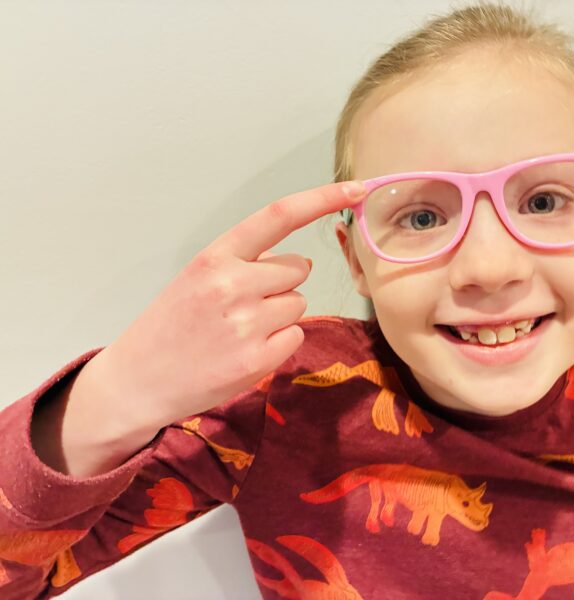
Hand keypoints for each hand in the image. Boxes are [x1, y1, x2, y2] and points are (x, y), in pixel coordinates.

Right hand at [91, 180, 365, 429]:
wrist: (136, 381)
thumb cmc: (170, 325)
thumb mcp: (196, 278)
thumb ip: (244, 263)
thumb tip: (300, 263)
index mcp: (215, 257)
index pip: (278, 216)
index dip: (322, 198)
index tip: (357, 188)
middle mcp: (232, 284)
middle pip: (299, 269)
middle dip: (283, 283)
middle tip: (244, 305)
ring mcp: (246, 324)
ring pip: (299, 304)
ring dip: (279, 315)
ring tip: (239, 331)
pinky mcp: (258, 359)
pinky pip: (296, 335)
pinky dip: (279, 343)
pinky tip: (245, 351)